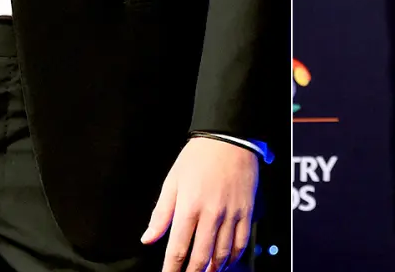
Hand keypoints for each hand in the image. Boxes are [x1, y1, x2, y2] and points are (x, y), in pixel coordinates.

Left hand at [142, 137, 258, 271]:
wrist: (230, 136)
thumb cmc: (199, 156)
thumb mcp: (173, 180)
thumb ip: (161, 213)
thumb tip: (148, 239)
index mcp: (189, 206)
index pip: (177, 250)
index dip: (171, 270)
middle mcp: (211, 214)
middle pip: (201, 258)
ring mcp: (231, 214)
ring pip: (222, 255)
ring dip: (212, 270)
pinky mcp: (246, 210)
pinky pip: (241, 243)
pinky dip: (233, 258)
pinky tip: (226, 262)